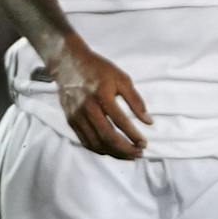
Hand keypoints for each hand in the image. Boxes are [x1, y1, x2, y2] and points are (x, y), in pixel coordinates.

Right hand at [49, 37, 150, 158]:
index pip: (121, 122)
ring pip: (96, 142)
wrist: (68, 63)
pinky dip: (99, 149)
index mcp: (102, 95)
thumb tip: (149, 121)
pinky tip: (111, 150)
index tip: (144, 143)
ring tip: (128, 155)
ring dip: (114, 153)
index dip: (134, 136)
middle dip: (125, 149)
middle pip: (107, 137)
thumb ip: (136, 101)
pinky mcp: (71, 120)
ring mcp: (77, 116)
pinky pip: (85, 141)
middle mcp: (88, 108)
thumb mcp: (121, 79)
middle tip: (138, 153)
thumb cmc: (97, 69)